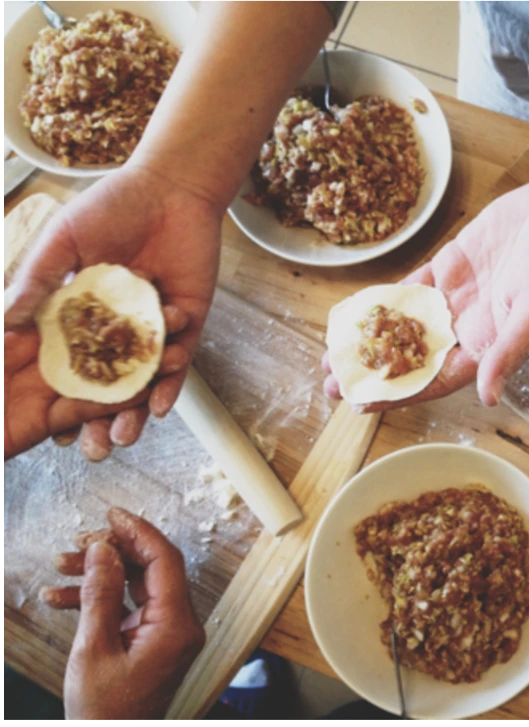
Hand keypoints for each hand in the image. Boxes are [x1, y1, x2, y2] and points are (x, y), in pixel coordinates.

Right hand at [4, 164, 221, 459]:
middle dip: (98, 418)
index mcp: (80, 312)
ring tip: (126, 438)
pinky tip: (162, 406)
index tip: (41, 428)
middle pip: (104, 381)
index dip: (51, 395)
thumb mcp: (63, 242)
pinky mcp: (187, 323)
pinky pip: (180, 360)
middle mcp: (115, 327)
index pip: (64, 363)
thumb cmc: (111, 206)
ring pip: (143, 379)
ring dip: (135, 411)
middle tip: (91, 450)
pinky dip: (171, 382)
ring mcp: (152, 328)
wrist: (171, 186)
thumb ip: (37, 280)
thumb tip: (4, 319)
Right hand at [41, 507, 204, 719]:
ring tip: (61, 566)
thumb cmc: (105, 712)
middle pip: (152, 568)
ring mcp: (169, 633)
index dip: (138, 532)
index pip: (165, 561)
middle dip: (113, 551)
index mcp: (176, 625)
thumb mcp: (94, 649)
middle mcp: (180, 625)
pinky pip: (131, 606)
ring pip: (137, 584)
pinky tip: (62, 596)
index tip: (112, 514)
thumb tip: (103, 550)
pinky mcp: (154, 641)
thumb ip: (100, 595)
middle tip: (77, 543)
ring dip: (100, 573)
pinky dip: (101, 598)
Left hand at [323, 176, 528, 409]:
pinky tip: (356, 310)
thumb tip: (490, 397)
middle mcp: (469, 328)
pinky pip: (411, 289)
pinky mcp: (450, 267)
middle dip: (373, 373)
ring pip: (405, 326)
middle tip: (331, 384)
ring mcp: (457, 297)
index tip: (362, 404)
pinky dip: (385, 300)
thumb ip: (511, 351)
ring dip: (371, 340)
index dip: (399, 395)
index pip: (437, 380)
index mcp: (490, 346)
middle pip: (413, 358)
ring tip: (332, 354)